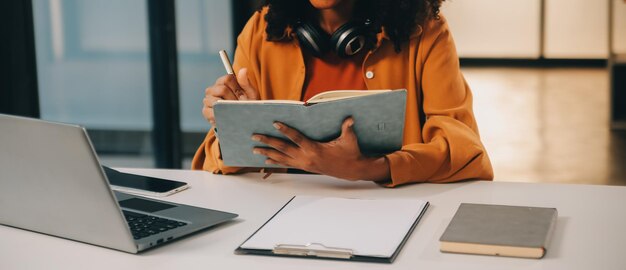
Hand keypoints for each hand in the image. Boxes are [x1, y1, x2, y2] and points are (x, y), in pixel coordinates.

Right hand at [202, 68, 258, 125]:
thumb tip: (243, 70)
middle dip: (234, 100)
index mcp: (223, 82)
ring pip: (216, 101)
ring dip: (228, 108)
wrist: (243, 120)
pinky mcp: (205, 110)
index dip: (237, 89)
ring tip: (234, 113)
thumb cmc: (246, 105)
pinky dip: (220, 116)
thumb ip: (246, 82)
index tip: (243, 98)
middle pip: (222, 89)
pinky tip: (227, 117)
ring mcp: (208, 99)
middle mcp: (213, 89)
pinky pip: (210, 112)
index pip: (227, 78)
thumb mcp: (250, 94)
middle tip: (240, 107)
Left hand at [251, 118, 390, 180]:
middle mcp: (306, 158)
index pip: (296, 138)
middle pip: (283, 149)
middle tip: (255, 136)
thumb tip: (350, 119)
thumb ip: (348, 128)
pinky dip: (276, 161)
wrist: (351, 170)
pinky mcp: (305, 167)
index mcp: (314, 149)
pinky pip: (287, 164)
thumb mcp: (349, 140)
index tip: (275, 123)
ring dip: (268, 153)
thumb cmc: (350, 153)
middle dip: (268, 142)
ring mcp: (304, 164)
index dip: (285, 130)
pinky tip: (267, 159)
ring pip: (282, 158)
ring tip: (255, 150)